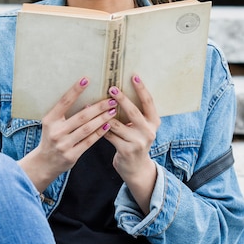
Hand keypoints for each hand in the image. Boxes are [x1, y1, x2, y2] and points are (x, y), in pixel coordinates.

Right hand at [19, 77, 116, 191]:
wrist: (44, 163)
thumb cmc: (51, 138)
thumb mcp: (51, 124)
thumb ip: (64, 114)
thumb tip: (87, 101)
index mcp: (50, 120)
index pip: (64, 102)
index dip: (75, 90)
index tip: (86, 79)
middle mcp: (56, 131)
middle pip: (81, 116)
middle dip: (98, 107)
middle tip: (111, 99)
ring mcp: (64, 144)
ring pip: (87, 129)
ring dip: (102, 119)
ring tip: (113, 110)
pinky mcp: (72, 155)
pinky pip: (89, 141)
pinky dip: (100, 132)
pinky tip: (108, 125)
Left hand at [103, 76, 160, 213]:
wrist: (136, 168)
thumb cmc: (134, 140)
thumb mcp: (140, 127)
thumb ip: (134, 113)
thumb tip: (117, 90)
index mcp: (154, 122)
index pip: (149, 102)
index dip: (142, 88)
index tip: (133, 75)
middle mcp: (149, 131)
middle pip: (134, 112)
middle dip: (122, 99)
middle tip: (111, 88)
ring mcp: (138, 142)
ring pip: (117, 124)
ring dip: (103, 114)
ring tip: (91, 105)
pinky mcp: (126, 150)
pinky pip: (109, 135)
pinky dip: (99, 127)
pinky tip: (90, 121)